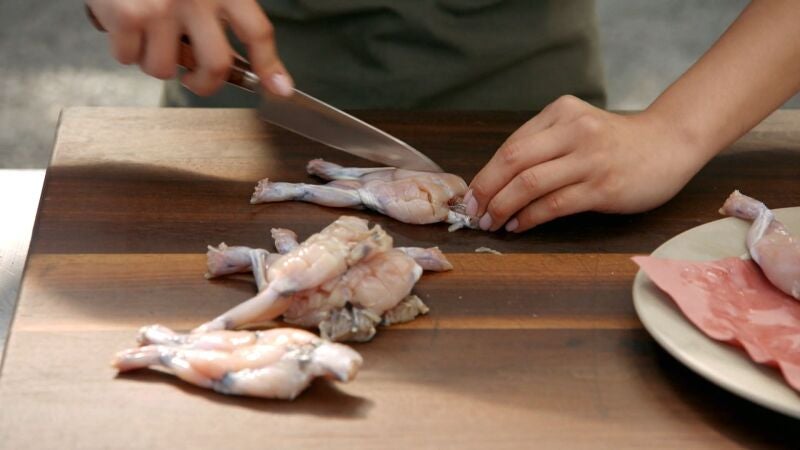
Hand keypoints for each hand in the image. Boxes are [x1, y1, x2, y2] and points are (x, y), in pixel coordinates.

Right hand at [86, 0, 292, 95]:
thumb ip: (222, 10)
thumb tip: (244, 60)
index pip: (258, 32)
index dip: (270, 65)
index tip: (279, 89)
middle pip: (217, 65)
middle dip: (205, 84)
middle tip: (194, 79)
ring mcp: (162, 8)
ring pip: (164, 68)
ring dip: (153, 61)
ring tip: (148, 36)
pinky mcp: (128, 15)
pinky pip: (128, 57)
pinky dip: (124, 49)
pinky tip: (124, 26)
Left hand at [464, 95, 705, 232]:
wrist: (669, 144)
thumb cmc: (616, 143)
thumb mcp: (577, 128)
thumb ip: (543, 145)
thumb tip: (497, 181)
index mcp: (562, 112)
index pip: (511, 146)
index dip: (485, 174)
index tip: (471, 195)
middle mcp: (574, 131)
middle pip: (513, 162)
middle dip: (486, 191)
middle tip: (474, 212)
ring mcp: (589, 159)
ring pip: (529, 185)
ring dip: (503, 208)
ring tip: (492, 223)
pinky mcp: (602, 187)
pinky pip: (554, 205)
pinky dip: (530, 218)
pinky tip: (519, 225)